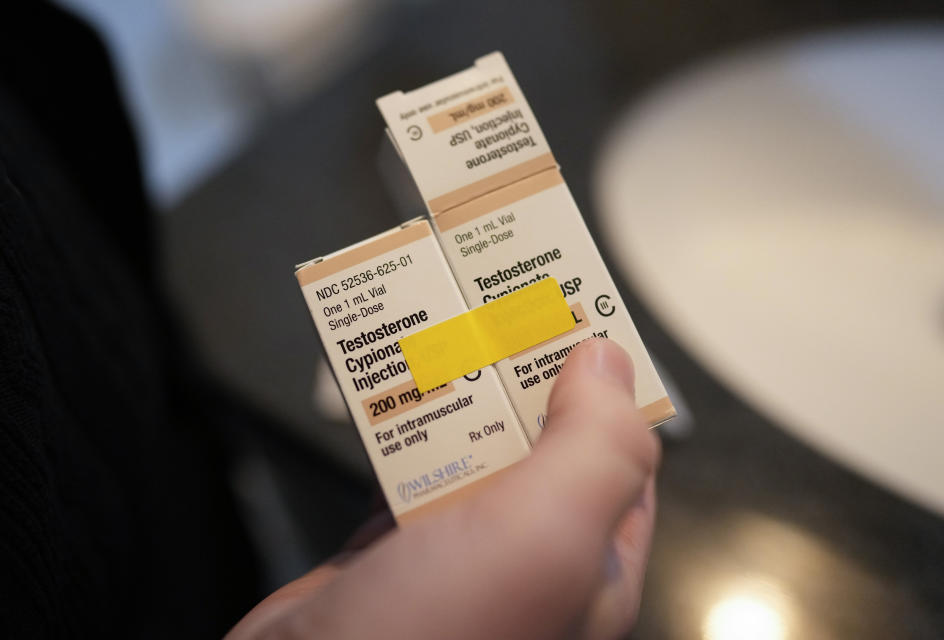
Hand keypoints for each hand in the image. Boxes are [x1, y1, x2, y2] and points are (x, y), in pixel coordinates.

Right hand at [228, 338, 659, 638]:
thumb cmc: (436, 633)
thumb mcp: (546, 536)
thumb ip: (596, 448)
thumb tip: (610, 362)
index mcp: (590, 567)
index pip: (620, 460)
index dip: (607, 386)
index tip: (576, 315)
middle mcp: (531, 563)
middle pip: (542, 445)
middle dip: (524, 375)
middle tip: (498, 304)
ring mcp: (458, 558)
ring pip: (473, 452)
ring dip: (460, 392)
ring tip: (446, 325)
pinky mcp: (391, 553)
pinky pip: (408, 471)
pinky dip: (402, 427)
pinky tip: (392, 387)